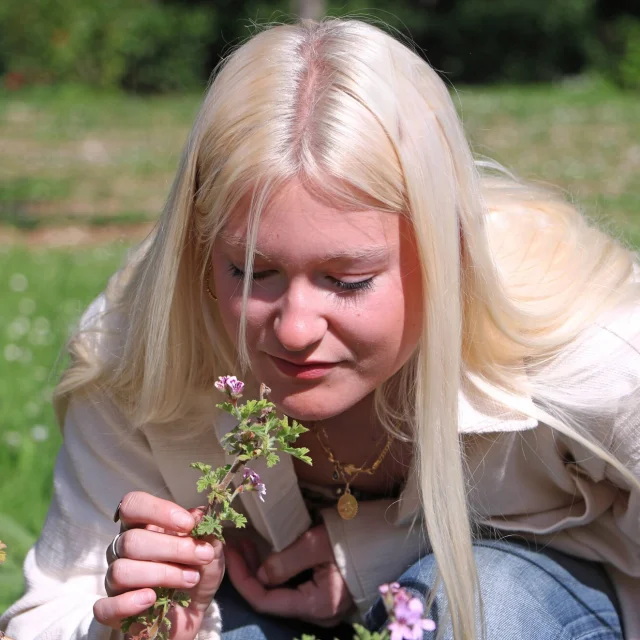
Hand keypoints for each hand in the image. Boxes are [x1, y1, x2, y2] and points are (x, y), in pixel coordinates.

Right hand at [93, 492, 224, 639]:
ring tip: (190, 579)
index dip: (158, 510)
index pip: (133, 504)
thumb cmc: (197, 573)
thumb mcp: (210, 551)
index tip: (188, 524)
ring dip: (162, 574)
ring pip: (122, 570)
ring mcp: (114, 580)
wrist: (192, 614)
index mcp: (143, 526)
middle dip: (173, 548)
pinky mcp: (111, 611)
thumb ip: (204, 532)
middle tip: (202, 556)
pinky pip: (105, 607)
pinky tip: (152, 599)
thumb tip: (199, 514)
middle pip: (132, 540)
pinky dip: (128, 603)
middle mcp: (123, 549)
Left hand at [225, 524, 353, 626]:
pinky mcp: (328, 591)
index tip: (230, 551)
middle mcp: (319, 612)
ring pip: (282, 593)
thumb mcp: (317, 543)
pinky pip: (294, 587)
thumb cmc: (357, 537)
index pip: (265, 601)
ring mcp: (324, 604)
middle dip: (249, 572)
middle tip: (236, 543)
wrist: (394, 535)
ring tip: (248, 544)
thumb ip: (286, 561)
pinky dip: (278, 570)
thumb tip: (259, 574)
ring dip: (261, 569)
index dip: (242, 578)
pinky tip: (269, 551)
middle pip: (272, 598)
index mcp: (317, 604)